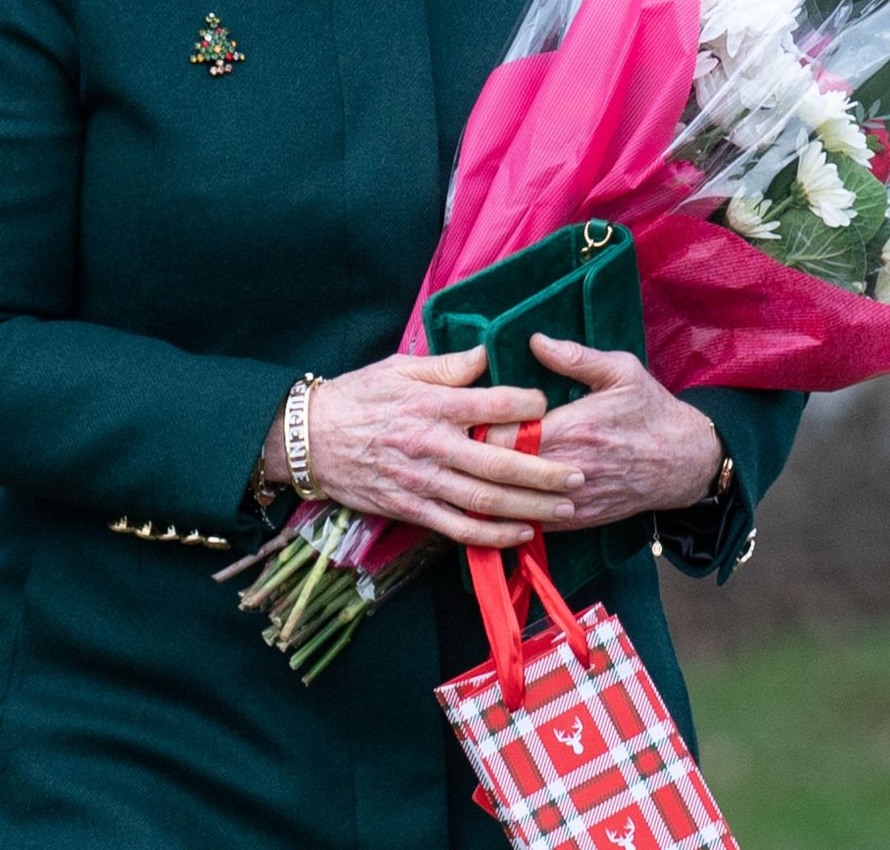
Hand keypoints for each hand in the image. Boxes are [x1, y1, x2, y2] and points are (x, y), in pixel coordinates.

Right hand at [278, 346, 586, 548]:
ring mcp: (422, 481)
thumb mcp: (399, 368)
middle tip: (580, 474)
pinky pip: (459, 527)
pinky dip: (493, 534)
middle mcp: (432, 445)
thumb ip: (447, 366)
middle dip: (545, 471)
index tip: (549, 407)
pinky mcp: (411, 508)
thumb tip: (486, 354)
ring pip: (486, 500)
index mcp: (432, 404)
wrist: (309, 438)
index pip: (493, 405)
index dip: (528, 406)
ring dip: (530, 507)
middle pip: (500, 461)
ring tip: (565, 508)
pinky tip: (521, 533)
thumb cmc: (357, 397)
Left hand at [485, 335, 720, 529]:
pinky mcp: (583, 517)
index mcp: (576, 427)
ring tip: (471, 474)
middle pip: (508, 470)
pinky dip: (517, 513)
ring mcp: (576, 497)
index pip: (511, 435)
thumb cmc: (651, 410)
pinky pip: (539, 522)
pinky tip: (498, 502)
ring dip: (495, 490)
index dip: (484, 428)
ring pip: (519, 502)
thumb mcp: (621, 370)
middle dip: (481, 459)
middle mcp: (572, 466)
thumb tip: (534, 340)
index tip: (468, 418)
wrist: (686, 461)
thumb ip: (575, 356)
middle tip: (459, 446)